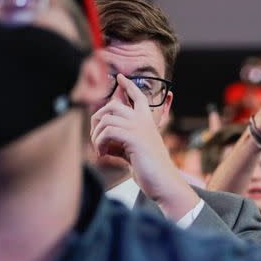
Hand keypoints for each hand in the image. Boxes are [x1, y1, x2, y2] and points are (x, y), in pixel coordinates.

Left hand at [91, 75, 195, 213]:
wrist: (164, 182)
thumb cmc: (150, 170)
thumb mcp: (134, 151)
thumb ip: (121, 140)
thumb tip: (101, 137)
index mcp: (148, 123)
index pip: (139, 97)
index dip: (129, 85)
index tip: (120, 77)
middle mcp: (144, 122)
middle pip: (113, 105)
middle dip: (97, 118)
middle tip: (96, 137)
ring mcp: (139, 128)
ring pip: (106, 119)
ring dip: (96, 136)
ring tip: (99, 150)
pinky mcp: (133, 138)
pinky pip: (107, 132)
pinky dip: (99, 143)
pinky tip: (102, 154)